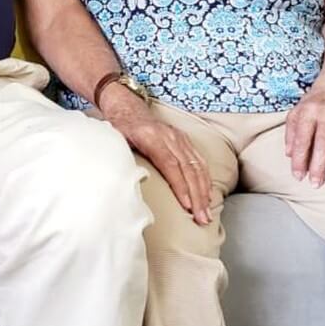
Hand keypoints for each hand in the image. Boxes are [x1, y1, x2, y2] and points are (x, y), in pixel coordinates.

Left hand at [100, 86, 212, 224]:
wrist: (129, 107)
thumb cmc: (121, 128)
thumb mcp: (116, 141)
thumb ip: (120, 158)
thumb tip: (121, 184)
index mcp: (150, 137)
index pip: (170, 164)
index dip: (180, 186)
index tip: (187, 205)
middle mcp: (169, 136)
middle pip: (187, 168)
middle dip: (197, 196)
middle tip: (202, 218)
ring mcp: (179, 137)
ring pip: (197, 166)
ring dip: (204, 191)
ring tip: (206, 213)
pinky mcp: (184, 139)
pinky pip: (199, 160)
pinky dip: (205, 179)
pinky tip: (208, 196)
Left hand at [285, 79, 324, 186]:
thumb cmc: (315, 101)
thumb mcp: (298, 111)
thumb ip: (292, 132)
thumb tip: (289, 154)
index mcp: (307, 112)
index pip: (302, 139)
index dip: (299, 158)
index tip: (298, 176)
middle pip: (321, 142)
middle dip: (318, 164)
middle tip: (316, 183)